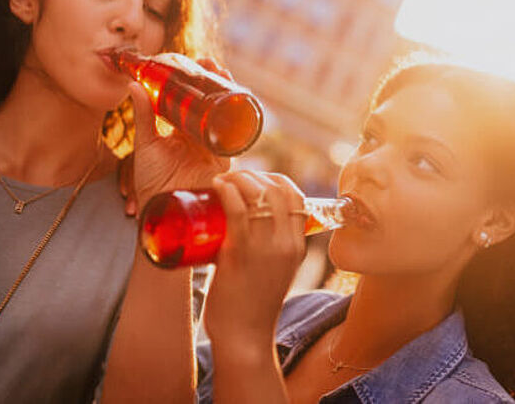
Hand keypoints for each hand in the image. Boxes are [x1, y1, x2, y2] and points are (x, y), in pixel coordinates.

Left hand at [123, 58, 232, 214]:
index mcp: (179, 132)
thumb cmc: (151, 183)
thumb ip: (143, 116)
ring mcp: (212, 146)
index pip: (189, 101)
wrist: (164, 210)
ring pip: (222, 113)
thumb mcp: (145, 144)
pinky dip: (236, 116)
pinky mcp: (223, 157)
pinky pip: (232, 134)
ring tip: (220, 71)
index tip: (191, 62)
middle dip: (212, 81)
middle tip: (209, 62)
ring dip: (225, 91)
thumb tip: (133, 85)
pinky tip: (235, 98)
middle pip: (209, 103)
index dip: (192, 82)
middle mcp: (198, 137)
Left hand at [203, 171, 307, 349]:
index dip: (274, 179)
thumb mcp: (274, 273)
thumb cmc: (252, 307)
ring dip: (238, 178)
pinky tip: (217, 186)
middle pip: (277, 188)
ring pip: (257, 194)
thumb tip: (243, 228)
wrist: (245, 340)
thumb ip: (267, 251)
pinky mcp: (240, 255)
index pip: (296, 196)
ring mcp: (264, 249)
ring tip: (221, 181)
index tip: (254, 180)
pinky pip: (236, 211)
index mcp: (297, 247)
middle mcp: (286, 244)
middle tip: (232, 179)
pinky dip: (227, 191)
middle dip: (253, 175)